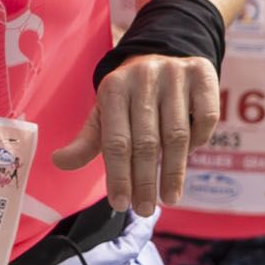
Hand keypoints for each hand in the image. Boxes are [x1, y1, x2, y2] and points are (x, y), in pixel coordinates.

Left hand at [52, 50, 222, 214]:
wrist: (161, 55)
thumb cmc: (128, 98)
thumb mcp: (104, 114)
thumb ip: (86, 141)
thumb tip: (58, 162)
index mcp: (113, 88)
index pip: (116, 141)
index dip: (119, 175)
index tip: (121, 204)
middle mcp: (143, 78)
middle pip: (146, 142)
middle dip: (144, 181)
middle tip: (145, 209)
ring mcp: (175, 74)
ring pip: (177, 134)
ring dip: (174, 171)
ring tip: (169, 198)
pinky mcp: (203, 73)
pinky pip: (205, 117)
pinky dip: (199, 141)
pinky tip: (189, 156)